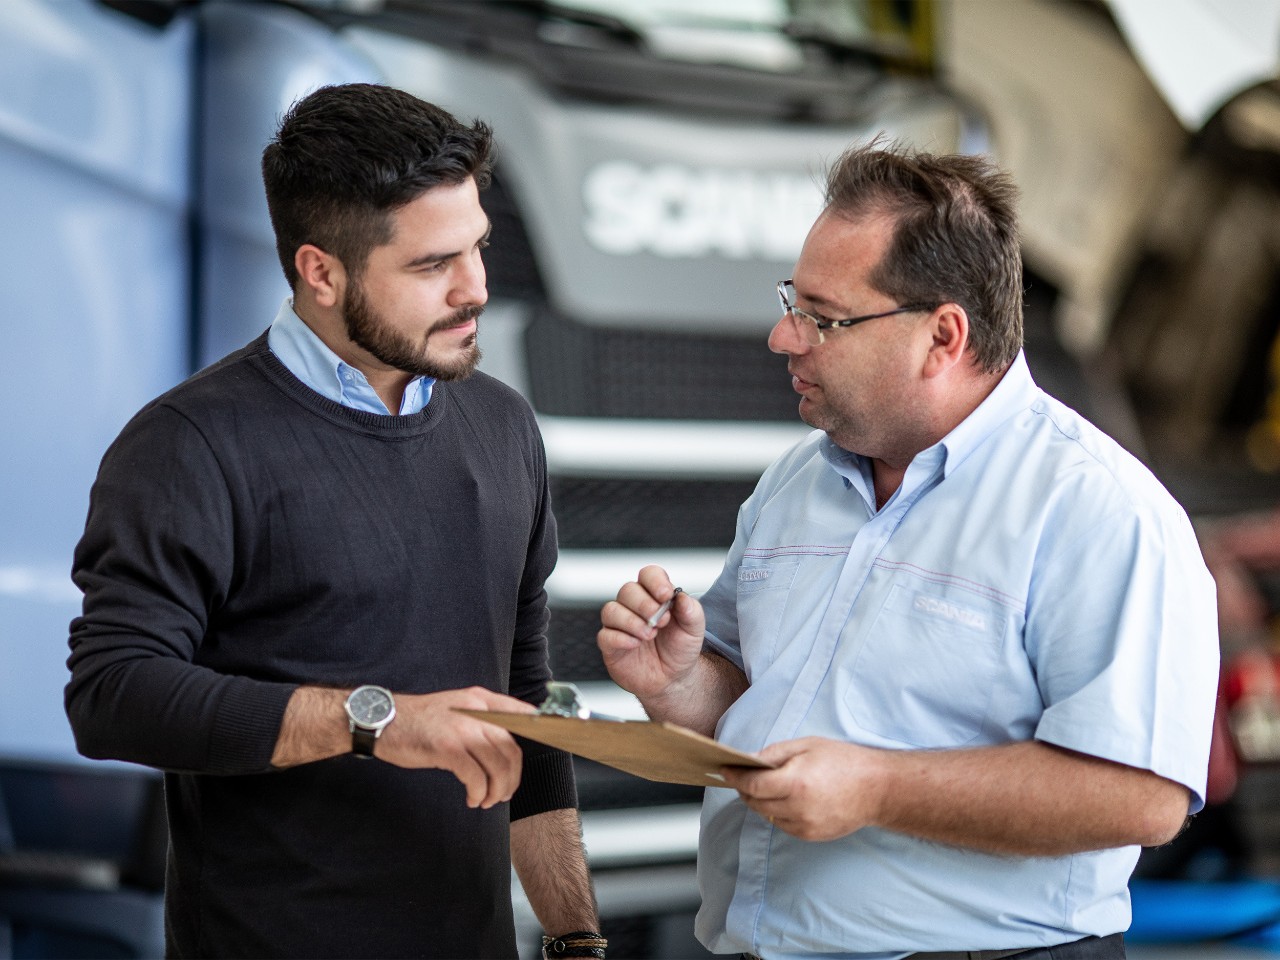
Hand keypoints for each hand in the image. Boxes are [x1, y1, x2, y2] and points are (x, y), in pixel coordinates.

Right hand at [378, 686, 534, 808]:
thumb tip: (504, 748)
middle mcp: (475, 710)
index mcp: (480, 700)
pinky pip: (475, 776)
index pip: (521, 713)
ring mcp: (461, 727)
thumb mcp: (455, 710)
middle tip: (504, 794)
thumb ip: (480, 722)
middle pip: (511, 748)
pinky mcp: (446, 746)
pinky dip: (478, 793)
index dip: (540, 731)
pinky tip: (472, 799)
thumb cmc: (418, 721)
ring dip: (496, 789)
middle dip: (512, 777)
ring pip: (497, 765)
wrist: (382, 720)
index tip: (550, 745)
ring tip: (487, 800)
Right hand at [597, 565, 705, 700]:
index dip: (655, 581)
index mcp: (654, 596)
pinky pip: (605, 635)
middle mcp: (634, 607)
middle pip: (627, 590)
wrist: (673, 680)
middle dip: (644, 604)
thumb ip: (691, 611)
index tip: (665, 595)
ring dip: (631, 621)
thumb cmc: (680, 650)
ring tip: (649, 635)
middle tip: (661, 621)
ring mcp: (620, 625)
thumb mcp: (694, 630)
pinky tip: (635, 644)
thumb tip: (682, 597)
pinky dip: (621, 638)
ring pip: (611, 610)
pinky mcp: (610, 645)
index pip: (648, 575)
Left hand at [720, 737, 886, 841]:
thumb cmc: (843, 761)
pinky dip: (777, 812)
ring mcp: (804, 825)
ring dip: (759, 801)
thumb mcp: (807, 746)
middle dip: (744, 789)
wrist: (877, 789)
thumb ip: (775, 754)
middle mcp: (798, 807)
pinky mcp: (811, 836)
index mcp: (796, 782)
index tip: (724, 769)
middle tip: (740, 776)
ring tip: (763, 787)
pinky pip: (782, 824)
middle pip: (755, 802)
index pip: (752, 784)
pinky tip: (784, 799)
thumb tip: (748, 761)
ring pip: (766, 815)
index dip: (734, 777)